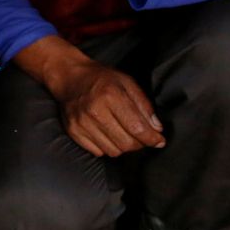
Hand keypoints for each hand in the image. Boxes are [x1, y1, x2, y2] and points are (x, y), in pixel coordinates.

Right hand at [48, 58, 164, 157]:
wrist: (70, 77)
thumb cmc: (102, 79)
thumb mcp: (128, 83)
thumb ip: (144, 106)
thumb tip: (157, 129)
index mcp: (111, 95)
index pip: (137, 128)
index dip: (152, 138)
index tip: (159, 140)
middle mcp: (95, 110)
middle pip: (126, 144)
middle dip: (139, 143)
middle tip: (140, 135)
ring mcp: (82, 123)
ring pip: (113, 151)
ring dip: (122, 146)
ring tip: (122, 132)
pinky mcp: (73, 131)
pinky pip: (98, 152)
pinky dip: (106, 146)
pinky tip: (106, 133)